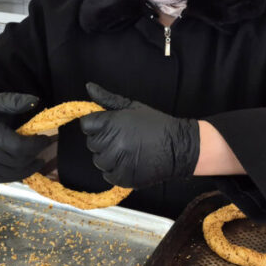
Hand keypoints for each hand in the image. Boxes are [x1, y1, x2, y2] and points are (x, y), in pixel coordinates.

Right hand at [0, 93, 52, 182]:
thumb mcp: (0, 101)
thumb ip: (16, 101)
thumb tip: (35, 101)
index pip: (18, 146)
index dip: (36, 145)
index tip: (45, 139)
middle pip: (16, 161)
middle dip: (34, 155)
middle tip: (42, 148)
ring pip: (12, 173)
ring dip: (29, 167)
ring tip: (37, 159)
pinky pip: (4, 179)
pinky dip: (18, 175)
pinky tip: (26, 167)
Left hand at [78, 83, 198, 187]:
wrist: (178, 147)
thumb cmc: (155, 124)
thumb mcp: (132, 107)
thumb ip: (107, 98)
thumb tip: (88, 87)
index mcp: (112, 123)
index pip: (86, 125)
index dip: (96, 125)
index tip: (108, 126)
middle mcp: (112, 143)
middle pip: (92, 144)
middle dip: (104, 141)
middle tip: (123, 138)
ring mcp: (117, 162)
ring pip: (99, 161)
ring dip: (109, 157)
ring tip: (128, 151)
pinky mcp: (123, 178)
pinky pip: (108, 175)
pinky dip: (116, 171)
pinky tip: (130, 162)